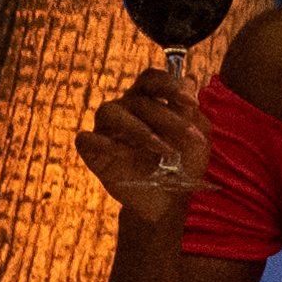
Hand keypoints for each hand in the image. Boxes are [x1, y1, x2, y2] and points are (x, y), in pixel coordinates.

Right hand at [80, 53, 208, 224]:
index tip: (190, 101)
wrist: (168, 202)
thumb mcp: (195, 138)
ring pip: (110, 112)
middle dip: (168, 117)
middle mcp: (124, 109)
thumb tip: (190, 79)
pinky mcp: (93, 153)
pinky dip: (99, 142)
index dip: (169, 84)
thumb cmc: (182, 165)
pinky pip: (86, 139)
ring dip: (140, 130)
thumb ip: (191, 110)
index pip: (151, 79)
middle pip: (138, 99)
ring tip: (162, 150)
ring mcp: (106, 130)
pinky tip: (117, 152)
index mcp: (147, 100)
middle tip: (190, 136)